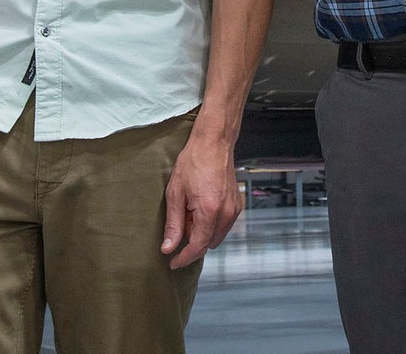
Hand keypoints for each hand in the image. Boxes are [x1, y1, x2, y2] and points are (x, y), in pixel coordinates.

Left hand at [160, 129, 240, 268]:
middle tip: (177, 228)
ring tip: (188, 214)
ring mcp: (234, 210)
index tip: (172, 262)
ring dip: (201, 234)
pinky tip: (199, 209)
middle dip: (191, 243)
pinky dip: (210, 225)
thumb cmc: (194, 162)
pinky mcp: (236, 205)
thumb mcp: (175, 193)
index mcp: (210, 211)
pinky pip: (222, 226)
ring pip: (216, 237)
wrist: (213, 143)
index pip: (197, 247)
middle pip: (207, 244)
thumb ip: (174, 224)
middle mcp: (226, 213)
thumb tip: (169, 247)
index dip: (183, 258)